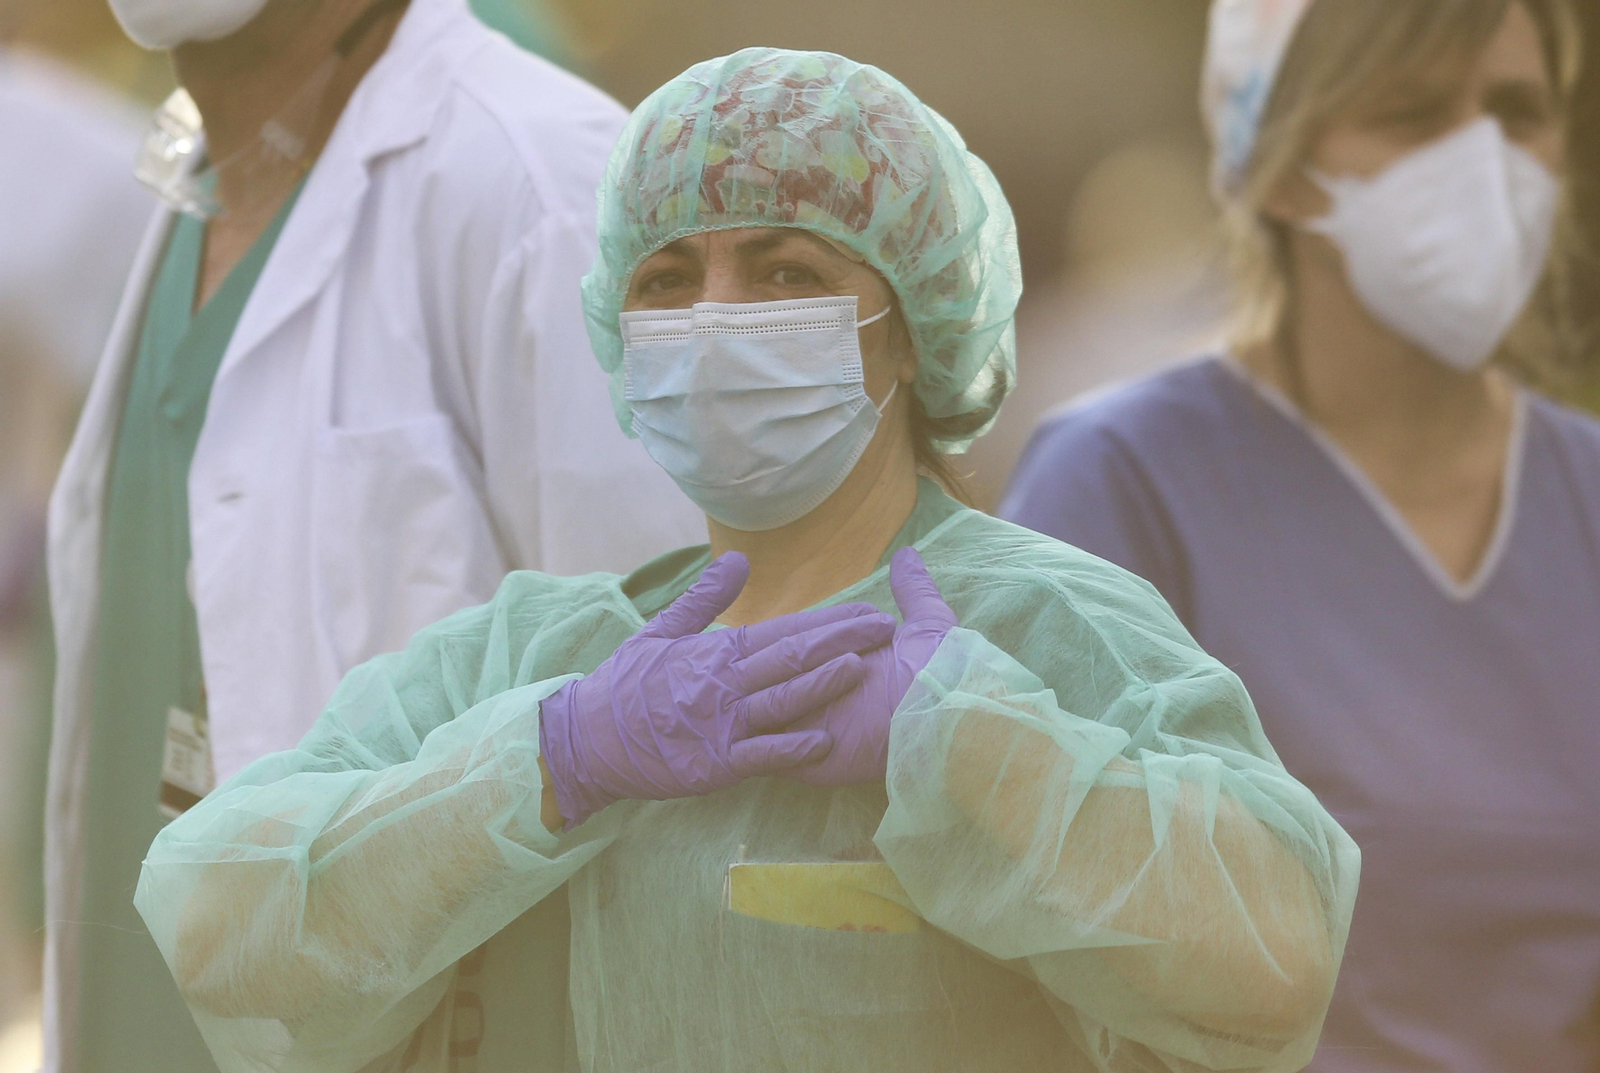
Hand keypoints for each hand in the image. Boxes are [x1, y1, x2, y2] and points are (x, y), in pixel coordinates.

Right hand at [538, 552, 895, 826]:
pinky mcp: (713, 764)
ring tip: (861, 669)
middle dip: (841, 642)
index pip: (783, 630)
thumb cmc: (627, 686)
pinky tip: (823, 742)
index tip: (870, 611)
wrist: (586, 739)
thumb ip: (704, 598)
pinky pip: (759, 755)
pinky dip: (791, 749)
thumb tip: (739, 560)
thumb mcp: (660, 632)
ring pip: (780, 701)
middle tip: (885, 630)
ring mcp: (720, 725)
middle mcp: (723, 684)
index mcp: (716, 651)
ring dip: (821, 684)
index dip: (830, 621)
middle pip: (791, 658)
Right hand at [785, 547, 956, 786]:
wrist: (946, 724)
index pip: (802, 640)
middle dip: (804, 656)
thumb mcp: (929, 625)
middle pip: (781, 671)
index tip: (835, 619)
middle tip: (838, 653)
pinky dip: (773, 743)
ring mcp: (804, 733)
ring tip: (841, 679)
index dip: (813, 628)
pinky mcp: (802, 765)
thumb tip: (907, 552)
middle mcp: (817, 699)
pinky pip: (768, 755)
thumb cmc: (942, 675)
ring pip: (771, 706)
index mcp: (838, 665)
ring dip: (796, 690)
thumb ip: (913, 590)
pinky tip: (789, 720)